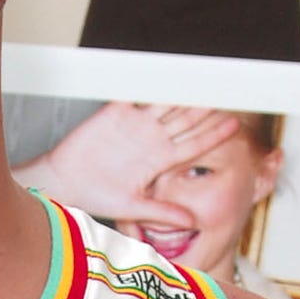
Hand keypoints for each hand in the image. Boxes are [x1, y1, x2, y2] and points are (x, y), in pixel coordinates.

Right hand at [12, 101, 240, 226]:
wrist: (65, 181)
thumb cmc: (96, 195)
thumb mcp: (133, 207)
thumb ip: (162, 213)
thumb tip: (190, 222)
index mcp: (158, 160)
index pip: (193, 145)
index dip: (214, 135)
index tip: (234, 125)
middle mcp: (151, 140)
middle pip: (185, 121)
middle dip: (205, 109)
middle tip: (226, 94)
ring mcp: (135, 125)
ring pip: (166, 105)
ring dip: (183, 94)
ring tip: (203, 81)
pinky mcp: (116, 113)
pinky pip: (136, 96)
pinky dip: (149, 85)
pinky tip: (166, 75)